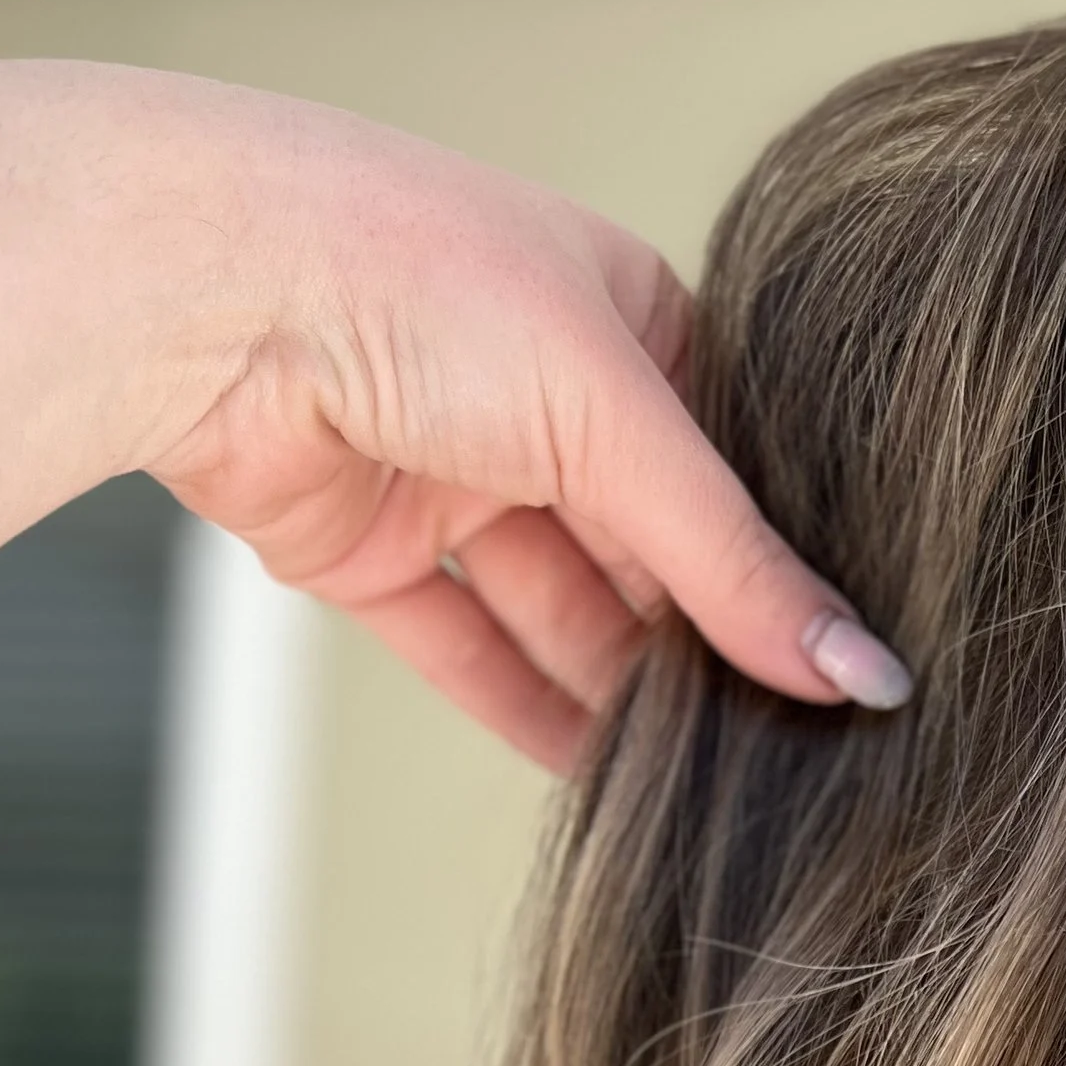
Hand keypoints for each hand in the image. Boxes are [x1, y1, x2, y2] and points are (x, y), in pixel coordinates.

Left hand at [0, 61, 909, 768]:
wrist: (205, 291)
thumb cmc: (419, 277)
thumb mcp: (617, 421)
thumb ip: (737, 566)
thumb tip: (860, 674)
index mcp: (626, 318)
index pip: (733, 468)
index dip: (783, 566)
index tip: (850, 673)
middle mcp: (544, 396)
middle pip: (651, 552)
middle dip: (706, 645)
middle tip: (794, 751)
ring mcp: (455, 474)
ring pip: (563, 610)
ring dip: (625, 695)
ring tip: (713, 788)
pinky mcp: (371, 549)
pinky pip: (468, 648)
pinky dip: (526, 711)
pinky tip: (601, 783)